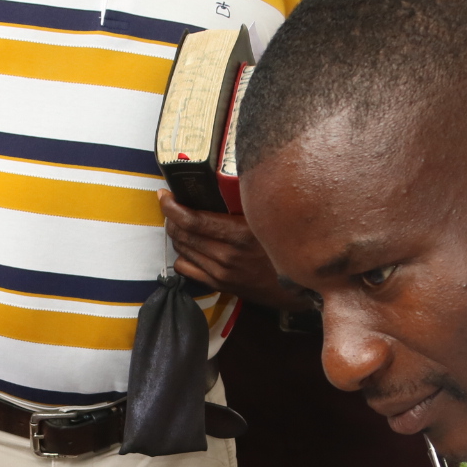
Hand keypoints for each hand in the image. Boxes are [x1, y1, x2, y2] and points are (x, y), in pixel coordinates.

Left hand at [160, 193, 312, 310]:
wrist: (302, 286)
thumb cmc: (288, 244)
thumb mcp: (269, 218)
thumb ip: (245, 204)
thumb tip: (221, 180)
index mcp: (240, 234)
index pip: (192, 220)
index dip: (171, 206)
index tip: (164, 194)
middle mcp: (227, 256)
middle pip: (182, 234)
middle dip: (171, 217)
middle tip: (171, 205)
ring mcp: (222, 273)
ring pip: (182, 251)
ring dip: (176, 235)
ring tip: (180, 223)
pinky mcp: (220, 285)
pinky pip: (186, 270)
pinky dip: (182, 255)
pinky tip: (190, 247)